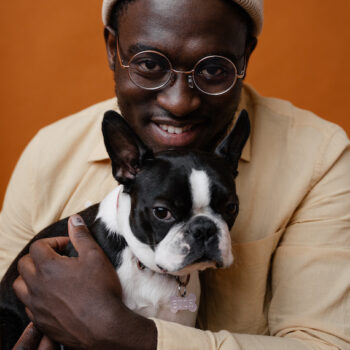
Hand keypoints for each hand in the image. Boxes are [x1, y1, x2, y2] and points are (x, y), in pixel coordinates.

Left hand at [13, 214, 156, 349]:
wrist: (103, 326)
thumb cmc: (100, 289)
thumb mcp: (95, 255)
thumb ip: (81, 236)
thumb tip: (74, 219)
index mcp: (48, 267)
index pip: (38, 246)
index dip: (54, 242)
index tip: (68, 246)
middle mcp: (36, 286)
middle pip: (24, 264)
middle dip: (39, 256)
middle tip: (58, 259)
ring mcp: (36, 305)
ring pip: (20, 286)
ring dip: (31, 277)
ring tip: (50, 277)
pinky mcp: (41, 321)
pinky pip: (28, 305)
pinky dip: (35, 297)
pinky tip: (52, 297)